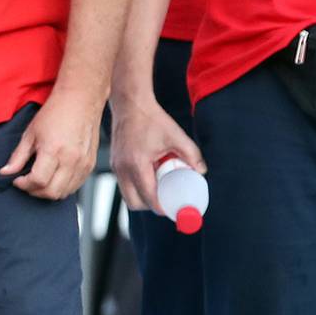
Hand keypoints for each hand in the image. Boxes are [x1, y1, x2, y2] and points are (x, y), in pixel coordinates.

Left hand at [0, 86, 104, 199]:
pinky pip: (76, 186)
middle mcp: (71, 159)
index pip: (38, 181)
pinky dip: (63, 188)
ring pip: (64, 193)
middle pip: (51, 192)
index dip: (24, 185)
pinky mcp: (90, 164)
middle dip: (34, 192)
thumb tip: (6, 172)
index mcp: (54, 150)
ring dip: (48, 192)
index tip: (17, 180)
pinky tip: (54, 177)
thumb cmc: (56, 113)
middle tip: (27, 183)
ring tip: (40, 180)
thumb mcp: (30, 133)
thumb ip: (18, 156)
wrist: (80, 100)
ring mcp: (83, 163)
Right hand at [110, 93, 203, 213]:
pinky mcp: (114, 163)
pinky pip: (124, 184)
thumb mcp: (176, 136)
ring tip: (157, 187)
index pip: (148, 197)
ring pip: (127, 195)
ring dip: (142, 196)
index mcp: (137, 164)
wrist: (131, 105)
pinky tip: (148, 176)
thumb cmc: (152, 119)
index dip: (161, 207)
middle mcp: (123, 168)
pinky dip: (136, 186)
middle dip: (150, 206)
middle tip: (165, 201)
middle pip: (134, 203)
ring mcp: (116, 167)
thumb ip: (191, 154)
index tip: (171, 209)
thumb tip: (201, 172)